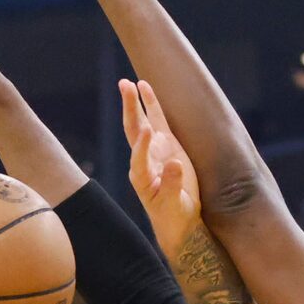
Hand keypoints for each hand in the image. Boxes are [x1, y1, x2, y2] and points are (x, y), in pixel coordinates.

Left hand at [121, 78, 200, 257]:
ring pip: (143, 121)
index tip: (147, 131)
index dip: (142, 144)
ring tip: (130, 82)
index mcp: (142, 177)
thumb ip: (172, 185)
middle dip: (130, 108)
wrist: (179, 220)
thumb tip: (175, 163)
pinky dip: (152, 104)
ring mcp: (155, 150)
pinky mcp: (167, 145)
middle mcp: (144, 160)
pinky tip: (145, 87)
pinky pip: (158, 120)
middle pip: (133, 130)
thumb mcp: (173, 205)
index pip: (139, 157)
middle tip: (125, 87)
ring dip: (136, 102)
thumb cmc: (174, 216)